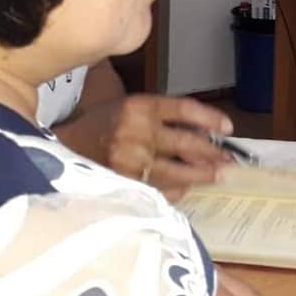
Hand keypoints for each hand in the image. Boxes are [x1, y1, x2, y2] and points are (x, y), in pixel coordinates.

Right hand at [85, 95, 233, 198]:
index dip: (210, 118)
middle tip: (230, 162)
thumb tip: (204, 135)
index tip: (229, 128)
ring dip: (200, 175)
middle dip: (212, 154)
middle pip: (185, 142)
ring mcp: (128, 159)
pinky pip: (158, 188)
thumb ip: (163, 118)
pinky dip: (176, 189)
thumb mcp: (132, 108)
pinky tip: (187, 188)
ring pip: (175, 170)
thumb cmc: (106, 125)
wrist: (66, 146)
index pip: (184, 109)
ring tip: (217, 176)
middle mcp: (136, 131)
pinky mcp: (121, 183)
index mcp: (140, 106)